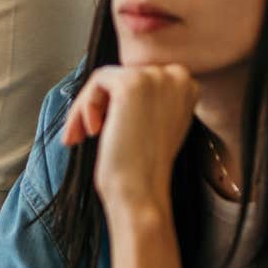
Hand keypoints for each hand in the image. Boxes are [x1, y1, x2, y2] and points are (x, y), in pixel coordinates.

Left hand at [60, 64, 199, 215]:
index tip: (102, 127)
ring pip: (104, 79)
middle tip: (83, 134)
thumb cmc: (142, 167)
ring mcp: (155, 77)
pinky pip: (95, 82)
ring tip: (81, 136)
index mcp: (186, 85)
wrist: (141, 192)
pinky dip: (84, 107)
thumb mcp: (154, 122)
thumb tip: (112, 85)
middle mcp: (176, 75)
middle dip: (98, 105)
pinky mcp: (131, 83)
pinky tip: (91, 133)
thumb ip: (146, 98)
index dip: (114, 102)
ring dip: (86, 108)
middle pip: (120, 76)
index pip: (139, 78)